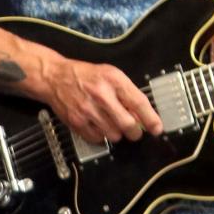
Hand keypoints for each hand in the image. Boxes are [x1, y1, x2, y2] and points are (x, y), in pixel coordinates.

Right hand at [38, 52, 163, 143]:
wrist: (56, 78)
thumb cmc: (87, 75)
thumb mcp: (111, 74)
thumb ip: (126, 92)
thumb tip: (141, 114)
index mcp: (114, 79)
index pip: (138, 102)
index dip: (150, 118)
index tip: (157, 128)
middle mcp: (102, 95)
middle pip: (128, 124)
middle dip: (135, 131)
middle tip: (135, 131)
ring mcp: (89, 110)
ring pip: (114, 135)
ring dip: (117, 133)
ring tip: (112, 122)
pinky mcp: (77, 123)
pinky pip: (98, 139)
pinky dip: (101, 136)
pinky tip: (98, 125)